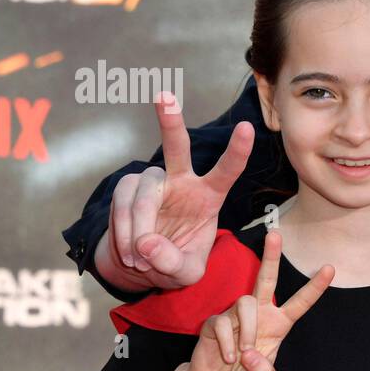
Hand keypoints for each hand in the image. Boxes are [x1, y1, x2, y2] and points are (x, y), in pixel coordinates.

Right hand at [102, 92, 254, 289]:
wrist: (143, 264)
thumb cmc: (175, 262)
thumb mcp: (186, 273)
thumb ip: (174, 262)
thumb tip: (147, 244)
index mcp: (209, 195)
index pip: (227, 170)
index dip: (237, 151)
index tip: (247, 127)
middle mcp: (182, 180)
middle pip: (177, 148)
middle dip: (170, 122)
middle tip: (164, 97)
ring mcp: (153, 182)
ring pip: (143, 194)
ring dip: (138, 229)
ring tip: (140, 257)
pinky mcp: (127, 188)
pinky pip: (122, 205)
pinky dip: (123, 231)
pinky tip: (130, 250)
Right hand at [185, 229, 332, 370]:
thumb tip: (253, 358)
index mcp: (277, 324)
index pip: (299, 303)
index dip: (315, 287)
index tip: (331, 268)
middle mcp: (259, 314)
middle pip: (266, 279)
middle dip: (271, 257)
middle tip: (275, 233)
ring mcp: (235, 315)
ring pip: (245, 303)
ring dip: (247, 331)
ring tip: (242, 356)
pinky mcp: (214, 322)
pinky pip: (223, 323)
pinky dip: (228, 344)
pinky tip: (227, 358)